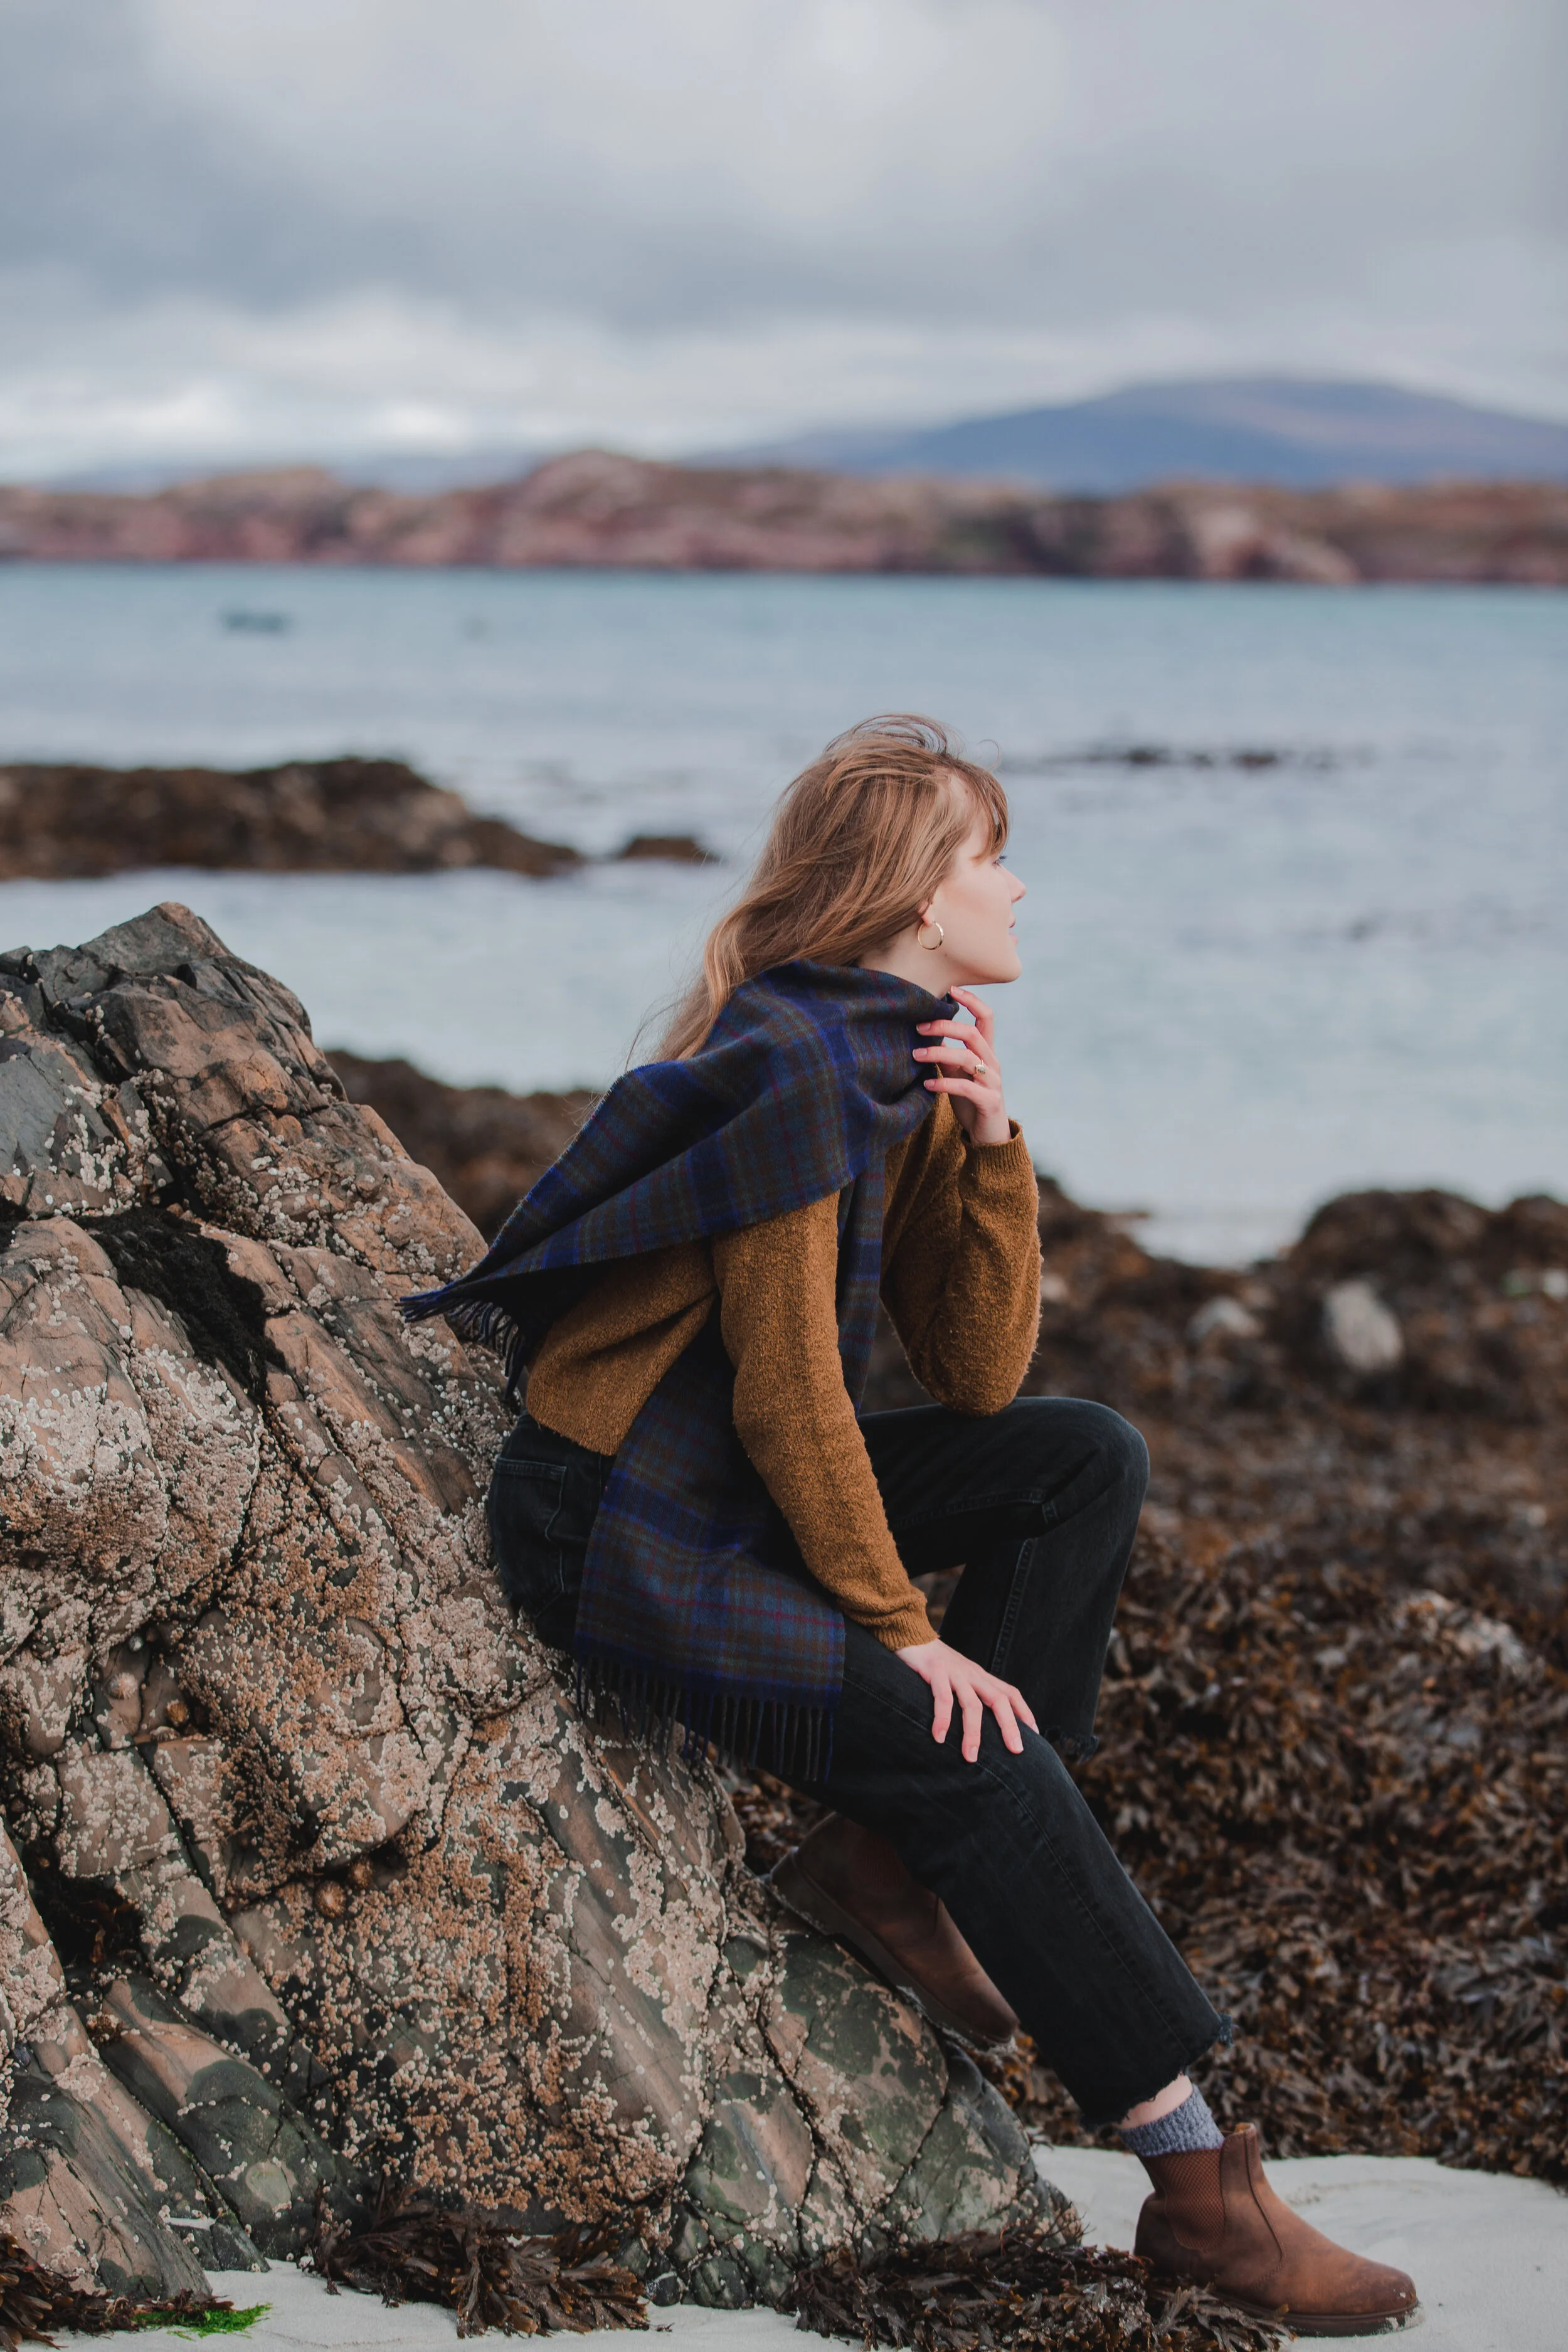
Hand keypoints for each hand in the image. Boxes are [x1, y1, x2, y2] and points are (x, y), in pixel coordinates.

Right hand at [893, 1637, 1038, 1761]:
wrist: (909, 1631)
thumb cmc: (932, 1661)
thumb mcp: (957, 1676)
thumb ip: (969, 1693)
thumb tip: (977, 1723)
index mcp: (979, 1676)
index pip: (1010, 1693)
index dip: (1024, 1713)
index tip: (1035, 1735)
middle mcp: (972, 1674)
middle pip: (999, 1700)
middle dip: (1009, 1726)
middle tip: (1016, 1751)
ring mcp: (954, 1672)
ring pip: (972, 1704)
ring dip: (973, 1733)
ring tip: (970, 1757)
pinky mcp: (935, 1670)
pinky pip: (942, 1698)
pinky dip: (942, 1719)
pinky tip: (938, 1737)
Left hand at [913, 987, 1010, 1146]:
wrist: (989, 1136)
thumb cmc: (971, 1101)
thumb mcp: (957, 1074)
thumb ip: (947, 1055)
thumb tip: (925, 1034)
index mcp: (986, 1052)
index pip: (986, 1018)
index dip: (972, 1001)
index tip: (951, 989)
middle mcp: (992, 1063)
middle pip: (972, 1033)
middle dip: (945, 1026)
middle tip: (919, 1027)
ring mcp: (993, 1082)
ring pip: (968, 1058)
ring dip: (939, 1053)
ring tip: (916, 1055)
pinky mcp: (988, 1101)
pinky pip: (966, 1088)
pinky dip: (944, 1084)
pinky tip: (928, 1084)